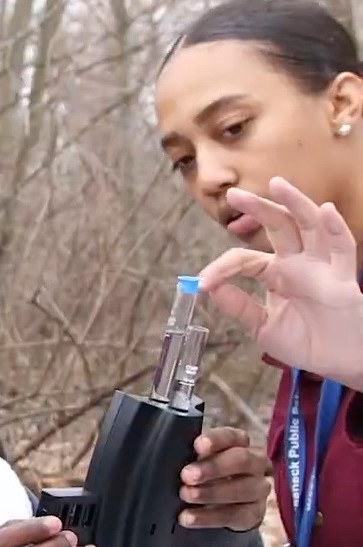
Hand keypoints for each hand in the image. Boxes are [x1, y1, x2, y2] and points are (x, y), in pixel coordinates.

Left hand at [178, 427, 270, 531]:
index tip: (197, 446)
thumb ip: (187, 455)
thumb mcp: (193, 461)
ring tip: (185, 495)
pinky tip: (188, 517)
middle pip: (242, 460)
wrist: (213, 507)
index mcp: (238, 443)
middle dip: (213, 467)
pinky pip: (236, 515)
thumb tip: (168, 453)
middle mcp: (255, 463)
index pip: (232, 436)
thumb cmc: (199, 474)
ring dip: (211, 493)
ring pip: (243, 489)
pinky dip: (209, 517)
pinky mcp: (254, 513)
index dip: (216, 440)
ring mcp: (258, 489)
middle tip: (187, 475)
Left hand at [197, 176, 362, 387]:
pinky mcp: (343, 276)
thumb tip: (208, 287)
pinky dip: (335, 227)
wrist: (336, 362)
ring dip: (295, 203)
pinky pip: (342, 246)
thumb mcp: (262, 326)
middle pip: (279, 226)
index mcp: (275, 274)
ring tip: (278, 185)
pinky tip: (325, 210)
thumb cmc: (304, 342)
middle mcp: (298, 263)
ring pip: (310, 226)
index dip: (223, 267)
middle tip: (235, 193)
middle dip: (258, 207)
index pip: (245, 259)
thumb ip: (239, 307)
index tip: (202, 281)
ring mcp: (321, 266)